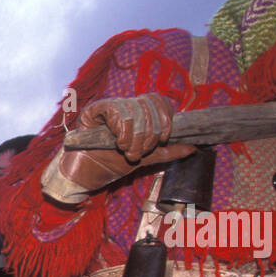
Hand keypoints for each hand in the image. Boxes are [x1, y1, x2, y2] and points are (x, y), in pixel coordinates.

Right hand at [45, 94, 194, 203]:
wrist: (82, 175)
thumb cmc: (108, 165)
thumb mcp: (144, 159)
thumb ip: (166, 152)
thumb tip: (193, 148)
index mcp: (138, 113)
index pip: (160, 101)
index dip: (166, 118)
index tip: (163, 139)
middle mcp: (125, 105)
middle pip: (151, 105)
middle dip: (149, 135)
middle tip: (137, 153)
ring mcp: (110, 105)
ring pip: (136, 111)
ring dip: (134, 138)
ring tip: (126, 152)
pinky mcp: (95, 109)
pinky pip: (119, 110)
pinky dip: (122, 130)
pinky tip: (117, 142)